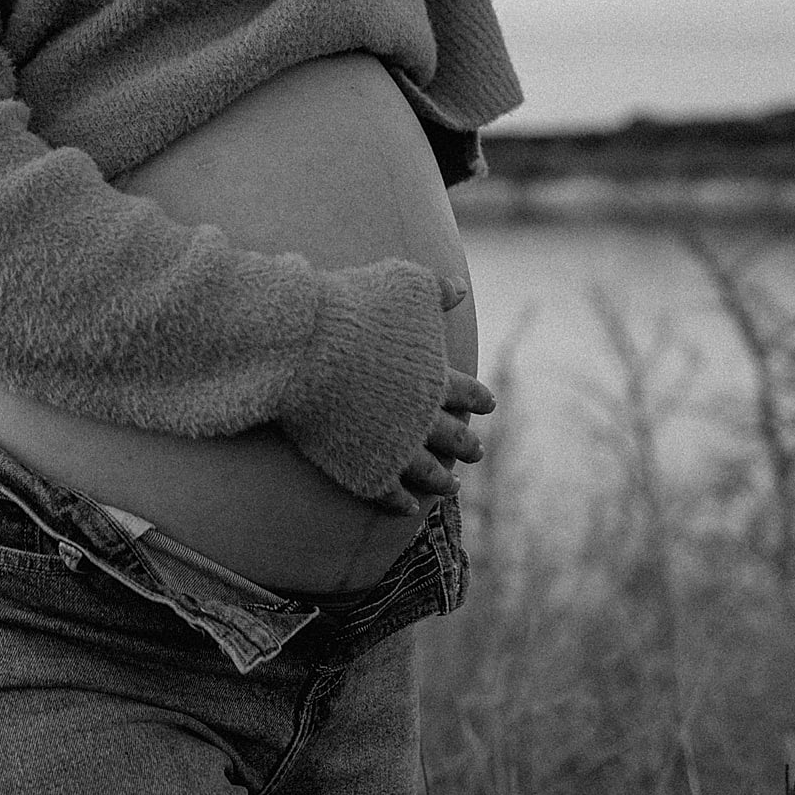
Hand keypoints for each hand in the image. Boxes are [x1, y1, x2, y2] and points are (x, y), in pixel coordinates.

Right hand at [373, 279, 496, 517]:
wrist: (305, 344)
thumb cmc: (353, 307)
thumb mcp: (402, 286)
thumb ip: (434, 289)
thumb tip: (461, 287)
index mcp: (433, 377)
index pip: (465, 391)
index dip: (478, 397)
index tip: (489, 404)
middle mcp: (420, 417)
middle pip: (453, 436)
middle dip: (467, 444)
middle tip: (477, 452)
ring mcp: (392, 445)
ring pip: (427, 471)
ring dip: (442, 481)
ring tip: (451, 488)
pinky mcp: (363, 465)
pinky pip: (388, 492)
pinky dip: (401, 502)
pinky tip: (407, 508)